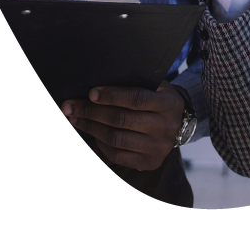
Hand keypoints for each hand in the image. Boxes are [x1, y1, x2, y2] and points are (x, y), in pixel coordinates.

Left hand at [61, 82, 184, 170]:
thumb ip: (135, 86)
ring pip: (116, 139)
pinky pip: (117, 156)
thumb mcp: (156, 87)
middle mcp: (165, 127)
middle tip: (70, 106)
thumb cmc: (159, 99)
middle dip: (92, 112)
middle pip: (122, 120)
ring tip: (74, 119)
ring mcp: (158, 148)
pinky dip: (99, 145)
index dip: (112, 96)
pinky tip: (88, 135)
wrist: (179, 123)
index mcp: (168, 104)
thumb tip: (98, 90)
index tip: (91, 93)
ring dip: (90, 128)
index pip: (137, 99)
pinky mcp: (149, 163)